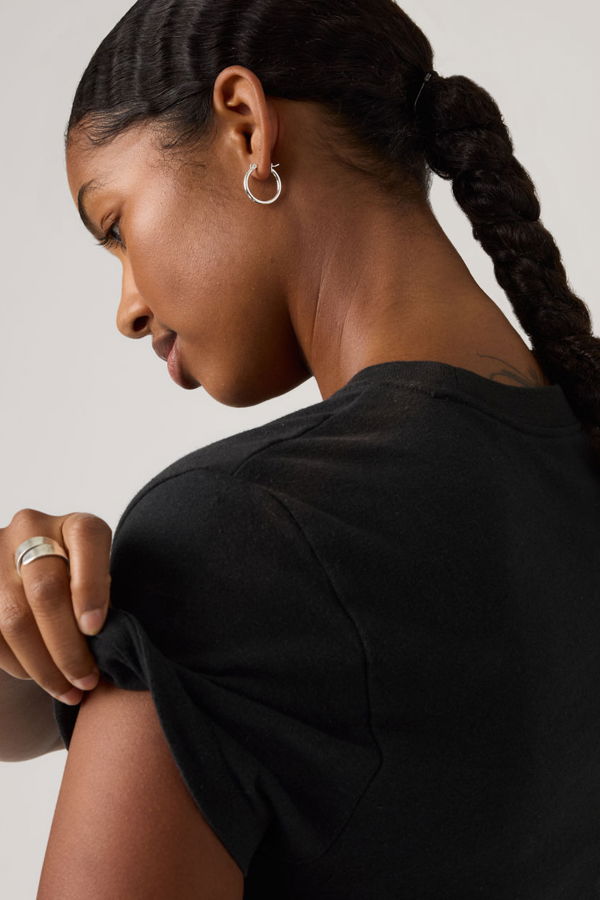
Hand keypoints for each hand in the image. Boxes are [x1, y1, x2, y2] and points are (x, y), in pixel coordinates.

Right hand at [0, 510, 111, 704]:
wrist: (34, 566)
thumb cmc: (81, 581)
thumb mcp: (100, 578)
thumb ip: (102, 596)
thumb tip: (104, 645)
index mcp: (75, 524)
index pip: (86, 540)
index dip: (91, 587)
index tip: (96, 630)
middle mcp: (31, 528)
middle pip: (45, 590)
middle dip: (67, 646)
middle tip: (86, 680)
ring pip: (14, 617)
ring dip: (42, 665)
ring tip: (67, 690)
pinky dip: (17, 662)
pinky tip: (37, 675)